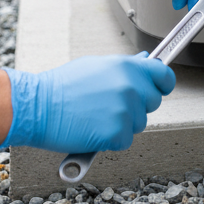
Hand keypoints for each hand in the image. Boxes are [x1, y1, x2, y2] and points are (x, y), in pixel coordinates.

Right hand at [0, 53, 174, 152]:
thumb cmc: (63, 86)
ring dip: (123, 124)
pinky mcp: (116, 133)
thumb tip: (146, 62)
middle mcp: (131, 86)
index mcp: (128, 66)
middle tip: (110, 106)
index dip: (163, 83)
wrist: (39, 106)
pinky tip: (92, 130)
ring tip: (96, 116)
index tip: (159, 88)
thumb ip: (125, 67)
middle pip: (153, 102)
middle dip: (137, 106)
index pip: (164, 75)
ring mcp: (125, 110)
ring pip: (138, 123)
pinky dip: (110, 140)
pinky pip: (124, 141)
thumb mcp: (97, 66)